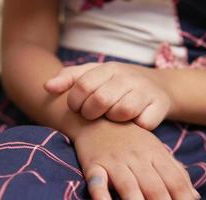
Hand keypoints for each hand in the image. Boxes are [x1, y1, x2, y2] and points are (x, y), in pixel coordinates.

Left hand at [45, 62, 172, 129]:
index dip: (74, 101)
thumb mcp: (92, 75)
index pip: (83, 85)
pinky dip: (134, 127)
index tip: (75, 108)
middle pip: (100, 100)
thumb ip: (69, 78)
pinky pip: (142, 123)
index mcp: (109, 68)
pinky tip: (130, 123)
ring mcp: (144, 90)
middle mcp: (127, 77)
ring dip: (112, 120)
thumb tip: (46, 87)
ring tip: (110, 117)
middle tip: (91, 115)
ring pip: (121, 111)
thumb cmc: (115, 84)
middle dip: (90, 113)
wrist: (154, 86)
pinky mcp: (159, 106)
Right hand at [73, 120, 199, 199]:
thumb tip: (194, 195)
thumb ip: (174, 170)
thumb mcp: (154, 147)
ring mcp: (115, 160)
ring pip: (129, 187)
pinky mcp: (94, 164)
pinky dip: (102, 196)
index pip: (176, 181)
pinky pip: (98, 182)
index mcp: (155, 153)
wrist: (97, 117)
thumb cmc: (129, 137)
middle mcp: (137, 157)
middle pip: (155, 188)